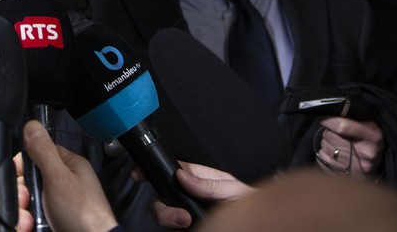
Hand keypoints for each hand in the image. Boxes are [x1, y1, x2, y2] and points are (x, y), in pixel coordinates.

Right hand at [19, 120, 117, 231]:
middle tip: (25, 202)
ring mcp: (58, 203)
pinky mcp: (52, 220)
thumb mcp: (58, 178)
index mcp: (69, 166)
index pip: (38, 153)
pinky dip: (26, 223)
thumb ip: (43, 151)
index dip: (24, 164)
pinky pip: (31, 217)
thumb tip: (31, 125)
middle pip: (30, 180)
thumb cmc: (83, 215)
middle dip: (22, 192)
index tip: (18, 175)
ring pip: (28, 201)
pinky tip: (28, 227)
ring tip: (27, 223)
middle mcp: (64, 183)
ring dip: (22, 212)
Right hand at [139, 162, 253, 229]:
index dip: (151, 171)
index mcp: (196, 179)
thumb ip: (209, 183)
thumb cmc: (247, 203)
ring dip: (169, 219)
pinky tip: (185, 229)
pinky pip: (171, 229)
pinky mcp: (184, 228)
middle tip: (182, 217)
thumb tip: (182, 175)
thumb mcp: (232, 189)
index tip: (139, 175)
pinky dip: (174, 229)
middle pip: (159, 197)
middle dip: (163, 208)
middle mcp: (187, 196)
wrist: (256, 222)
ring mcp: (185, 213)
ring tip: (187, 223)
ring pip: (162, 215)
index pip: (167, 171)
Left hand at [315, 117, 382, 177]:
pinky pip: (322, 161)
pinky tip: (334, 155)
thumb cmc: (367, 139)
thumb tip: (326, 115)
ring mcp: (357, 169)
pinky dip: (324, 156)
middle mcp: (367, 154)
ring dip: (326, 144)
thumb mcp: (366, 125)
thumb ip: (348, 119)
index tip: (323, 119)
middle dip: (329, 132)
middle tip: (336, 134)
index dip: (328, 121)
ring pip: (325, 148)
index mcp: (373, 136)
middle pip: (331, 137)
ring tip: (337, 144)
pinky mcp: (346, 177)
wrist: (378, 163)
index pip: (342, 126)